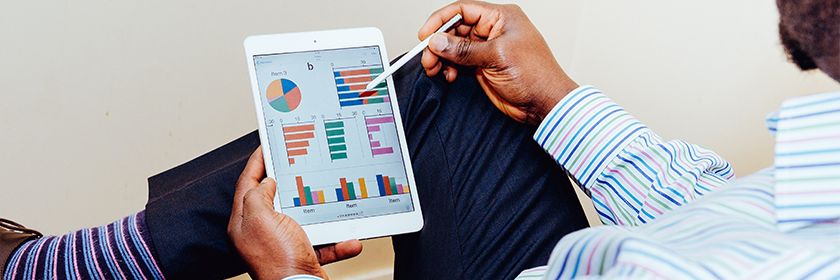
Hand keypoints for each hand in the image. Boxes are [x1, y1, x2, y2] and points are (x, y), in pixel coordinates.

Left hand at [228, 147, 362, 278]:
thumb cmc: (279, 261)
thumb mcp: (261, 219)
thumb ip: (258, 195)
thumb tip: (267, 183)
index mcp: (245, 222)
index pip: (247, 184)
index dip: (256, 162)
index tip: (266, 146)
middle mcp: (262, 233)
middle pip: (274, 198)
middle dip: (289, 181)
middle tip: (298, 162)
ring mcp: (283, 244)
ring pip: (303, 218)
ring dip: (321, 212)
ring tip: (330, 199)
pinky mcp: (303, 256)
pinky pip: (324, 242)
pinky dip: (338, 241)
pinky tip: (348, 239)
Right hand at [419, 1, 578, 124]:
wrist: (544, 103)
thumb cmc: (536, 75)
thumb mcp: (497, 57)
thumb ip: (464, 50)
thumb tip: (438, 42)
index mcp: (501, 17)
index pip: (463, 10)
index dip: (441, 20)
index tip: (425, 35)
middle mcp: (493, 30)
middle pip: (455, 29)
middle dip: (439, 43)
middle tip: (428, 57)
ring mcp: (487, 49)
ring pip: (454, 47)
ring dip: (442, 57)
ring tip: (435, 68)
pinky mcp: (483, 66)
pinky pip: (459, 62)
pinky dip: (449, 68)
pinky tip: (448, 76)